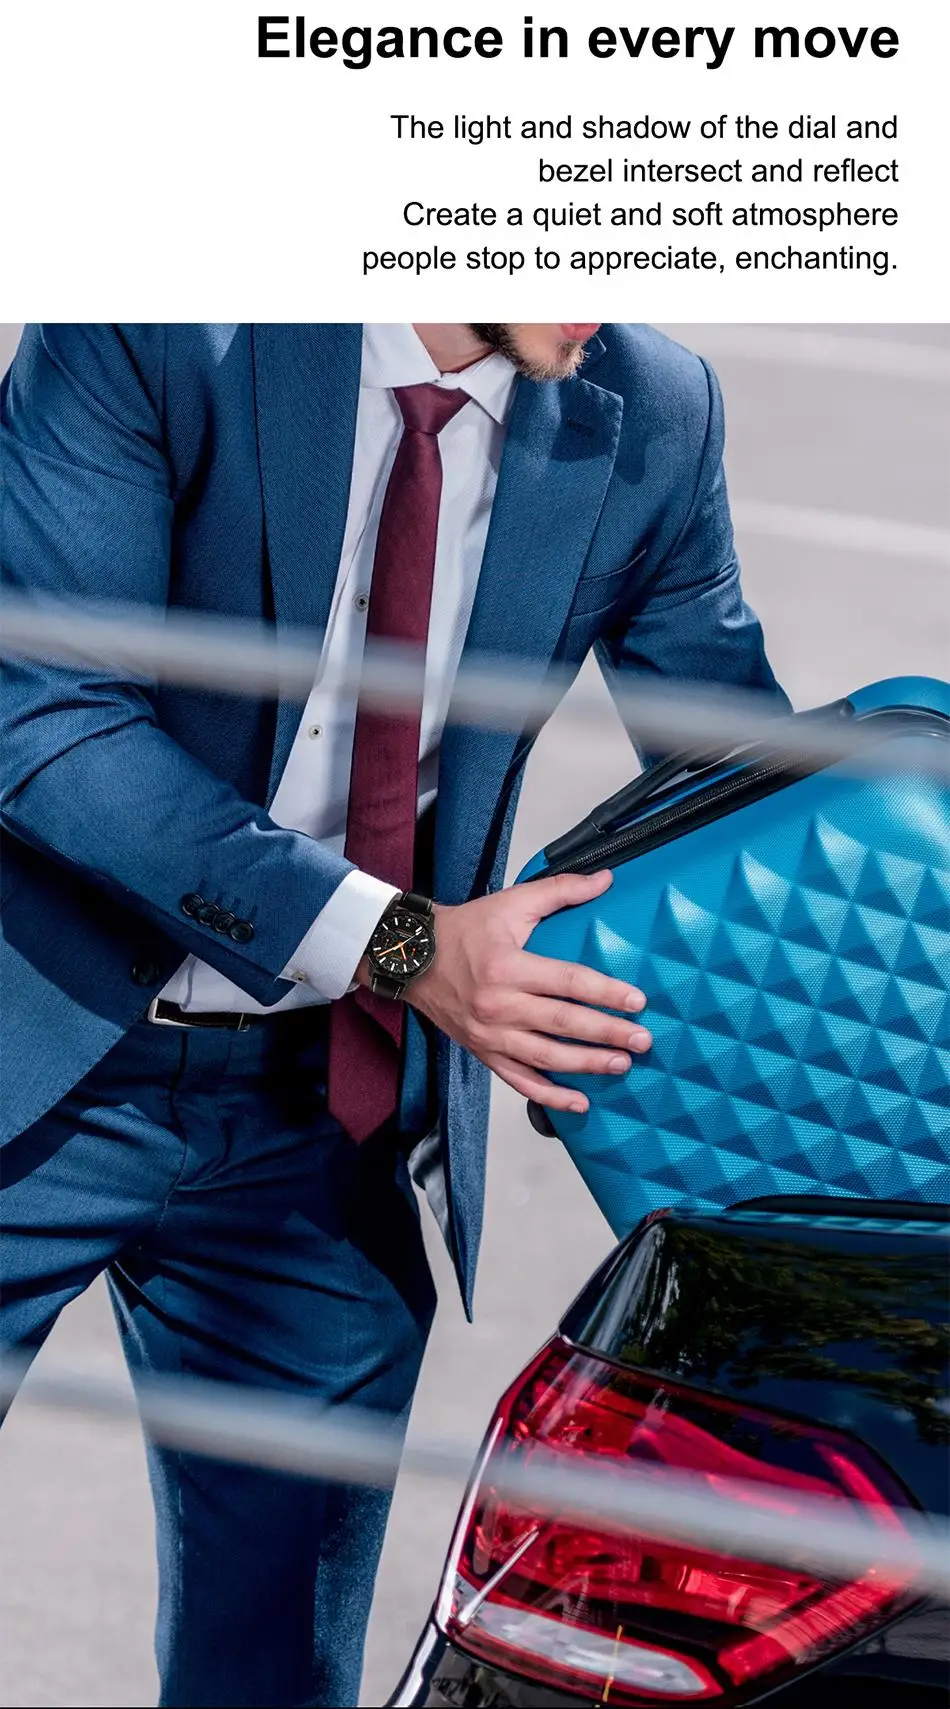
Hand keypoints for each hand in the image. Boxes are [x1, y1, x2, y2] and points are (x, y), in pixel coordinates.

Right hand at [403, 870, 650, 1114]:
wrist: (410, 957)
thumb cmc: (462, 930)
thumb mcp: (510, 903)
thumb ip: (560, 890)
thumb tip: (604, 880)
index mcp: (507, 967)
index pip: (567, 982)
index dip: (605, 992)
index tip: (636, 1001)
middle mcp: (498, 1005)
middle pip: (562, 1024)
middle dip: (606, 1034)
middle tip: (642, 1040)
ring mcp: (490, 1034)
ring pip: (545, 1057)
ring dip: (586, 1065)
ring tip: (621, 1065)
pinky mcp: (483, 1052)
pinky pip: (519, 1080)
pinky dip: (549, 1096)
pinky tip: (579, 1102)